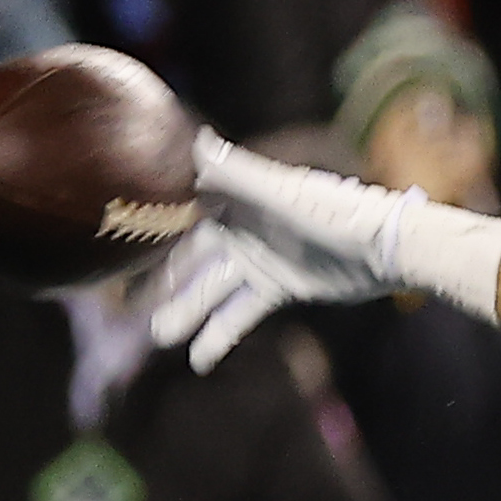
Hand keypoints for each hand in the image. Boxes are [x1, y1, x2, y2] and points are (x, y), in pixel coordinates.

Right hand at [156, 136, 464, 365]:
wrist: (387, 248)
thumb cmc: (335, 212)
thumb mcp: (281, 194)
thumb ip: (236, 174)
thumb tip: (193, 140)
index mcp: (234, 198)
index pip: (178, 214)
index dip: (147, 233)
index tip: (113, 252)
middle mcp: (240, 227)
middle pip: (189, 259)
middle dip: (162, 284)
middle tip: (130, 311)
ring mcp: (258, 259)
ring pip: (211, 291)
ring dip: (186, 313)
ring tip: (160, 337)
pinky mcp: (278, 287)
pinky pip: (240, 315)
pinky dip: (220, 336)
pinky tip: (200, 360)